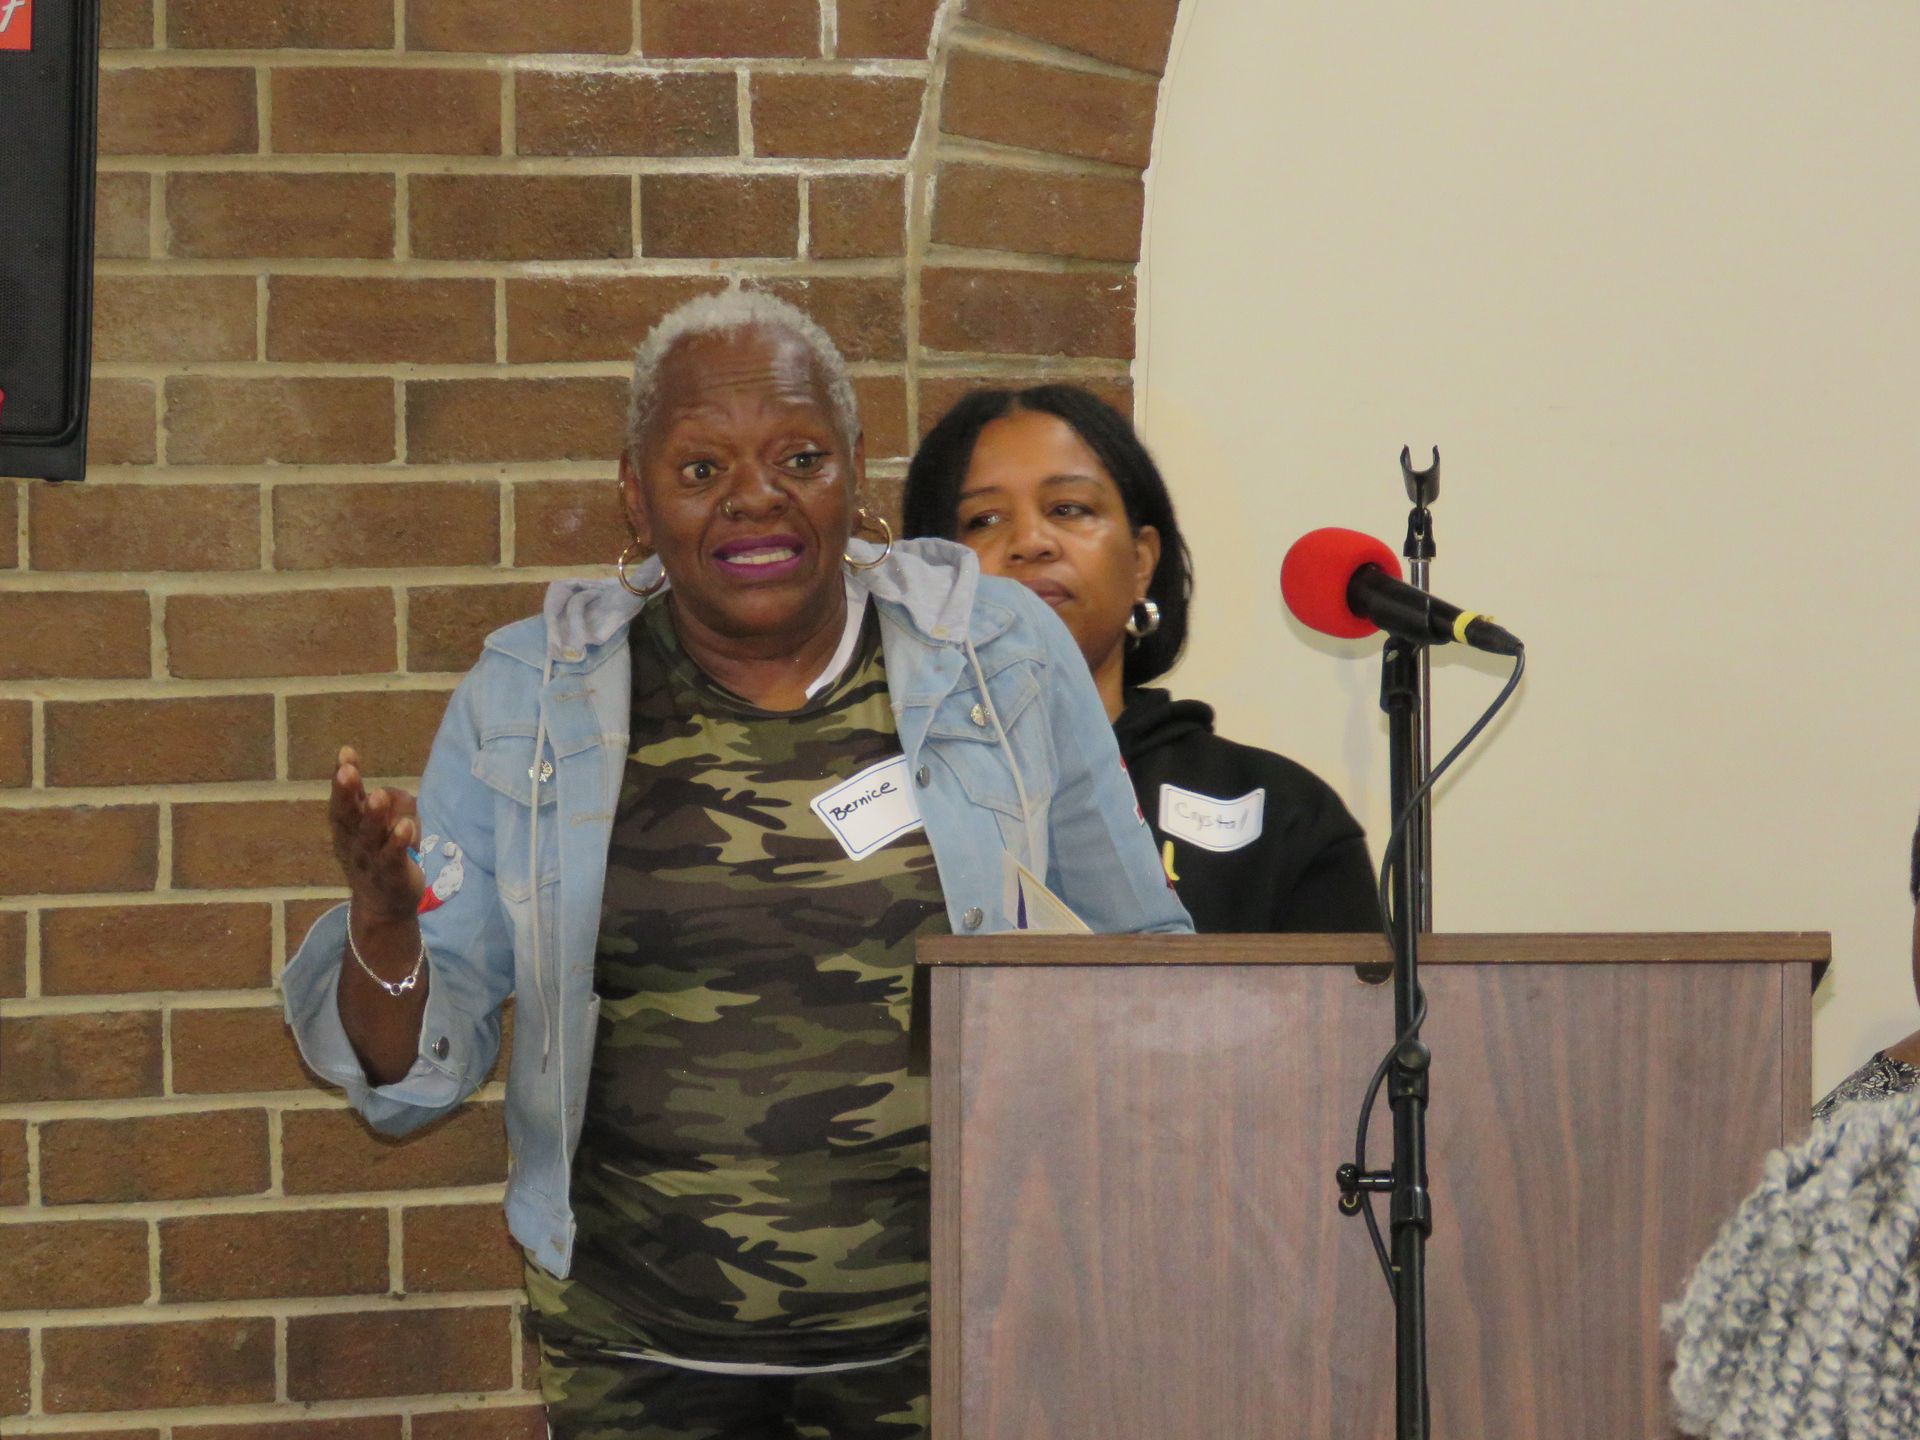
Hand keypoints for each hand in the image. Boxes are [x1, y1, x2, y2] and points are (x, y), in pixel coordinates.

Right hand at [328, 746, 424, 922]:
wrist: (383, 907)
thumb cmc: (381, 856)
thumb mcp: (380, 828)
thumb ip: (385, 806)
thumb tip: (392, 792)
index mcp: (347, 829)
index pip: (343, 801)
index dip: (343, 779)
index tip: (346, 752)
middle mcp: (353, 844)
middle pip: (348, 817)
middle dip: (347, 793)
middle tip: (347, 770)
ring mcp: (370, 861)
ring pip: (370, 838)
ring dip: (374, 817)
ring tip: (378, 795)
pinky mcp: (392, 876)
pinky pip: (393, 859)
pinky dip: (398, 843)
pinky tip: (406, 827)